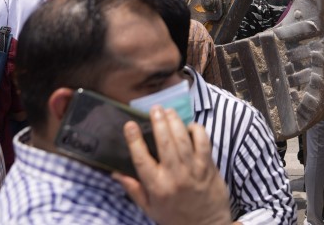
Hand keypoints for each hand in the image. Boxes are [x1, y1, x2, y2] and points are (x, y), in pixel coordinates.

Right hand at [115, 108, 232, 224]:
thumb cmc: (175, 218)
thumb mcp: (150, 208)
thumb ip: (133, 189)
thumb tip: (115, 172)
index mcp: (157, 187)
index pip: (142, 160)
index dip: (134, 140)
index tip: (130, 124)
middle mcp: (174, 177)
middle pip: (165, 143)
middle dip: (158, 122)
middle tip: (154, 109)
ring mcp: (193, 171)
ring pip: (183, 139)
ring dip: (175, 122)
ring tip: (169, 111)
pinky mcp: (208, 167)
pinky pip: (203, 143)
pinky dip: (197, 130)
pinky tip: (190, 126)